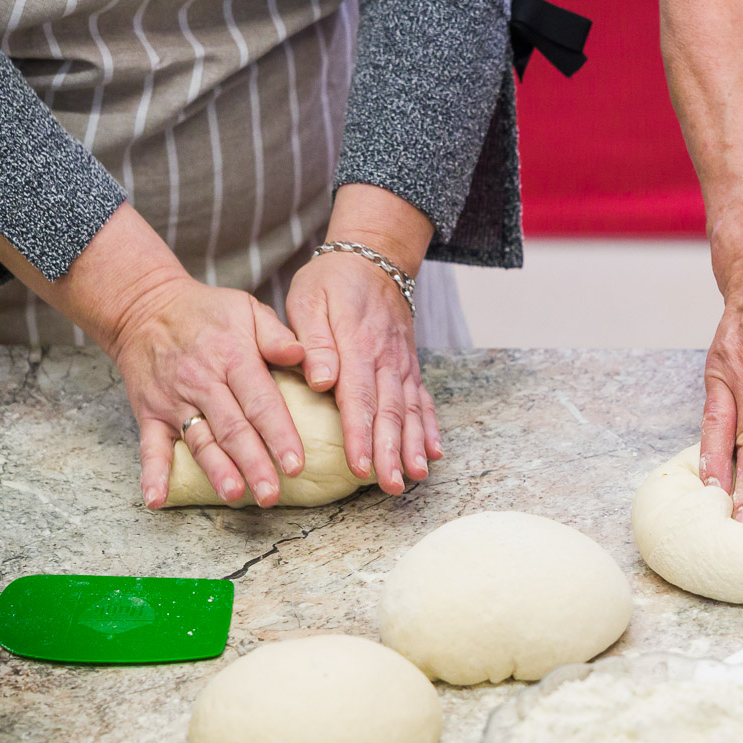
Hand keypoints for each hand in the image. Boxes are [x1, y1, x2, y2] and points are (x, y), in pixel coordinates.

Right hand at [109, 273, 308, 509]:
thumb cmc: (207, 313)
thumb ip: (277, 335)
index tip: (296, 464)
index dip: (279, 435)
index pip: (261, 402)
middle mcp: (203, 383)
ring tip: (233, 494)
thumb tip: (302, 355)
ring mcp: (173, 401)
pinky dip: (152, 474)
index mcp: (233, 358)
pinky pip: (149, 446)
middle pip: (233, 429)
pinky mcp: (149, 413)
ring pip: (199, 441)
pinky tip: (156, 499)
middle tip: (272, 494)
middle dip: (254, 463)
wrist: (144, 307)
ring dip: (216, 470)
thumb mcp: (247, 309)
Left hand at [286, 250, 440, 495]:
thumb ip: (313, 341)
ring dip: (413, 445)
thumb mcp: (308, 299)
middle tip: (391, 485)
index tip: (360, 466)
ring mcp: (402, 362)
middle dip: (391, 452)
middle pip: (390, 411)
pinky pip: (424, 398)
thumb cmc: (331, 281)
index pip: (358, 398)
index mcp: (356, 345)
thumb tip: (321, 380)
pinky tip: (434, 452)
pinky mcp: (410, 364)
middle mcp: (385, 358)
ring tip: (415, 477)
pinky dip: (430, 426)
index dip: (360, 435)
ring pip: (410, 409)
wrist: (374, 256)